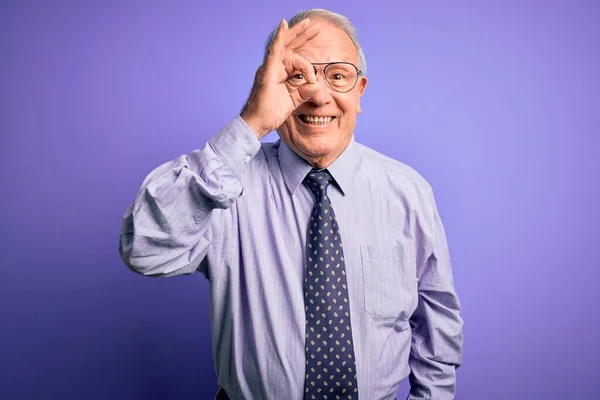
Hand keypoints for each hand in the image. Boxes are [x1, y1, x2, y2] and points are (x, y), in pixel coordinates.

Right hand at [241, 18, 319, 138]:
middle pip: (289, 46)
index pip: (293, 56)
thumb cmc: (270, 114)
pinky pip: (274, 52)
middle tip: (315, 25)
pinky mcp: (267, 72)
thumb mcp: (292, 101)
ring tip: (309, 25)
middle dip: (302, 35)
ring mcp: (269, 68)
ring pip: (285, 47)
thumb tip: (316, 85)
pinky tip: (284, 26)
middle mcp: (273, 67)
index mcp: (279, 73)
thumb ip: (304, 92)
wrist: (257, 124)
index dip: (306, 52)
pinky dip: (279, 38)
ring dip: (297, 33)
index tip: (317, 67)